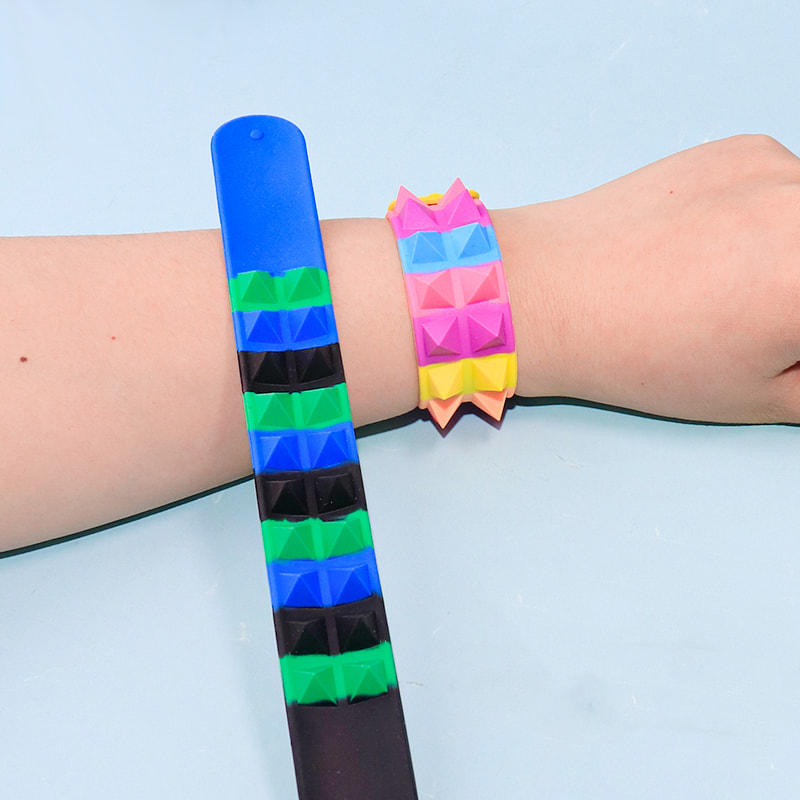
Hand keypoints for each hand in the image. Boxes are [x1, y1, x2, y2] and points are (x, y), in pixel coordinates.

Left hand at [499, 134, 799, 422]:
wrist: (553, 290)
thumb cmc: (640, 353)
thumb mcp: (758, 394)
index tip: (786, 338)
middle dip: (798, 296)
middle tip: (771, 319)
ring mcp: (778, 167)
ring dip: (798, 253)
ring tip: (740, 286)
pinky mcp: (742, 147)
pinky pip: (788, 186)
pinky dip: (775, 218)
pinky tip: (718, 248)